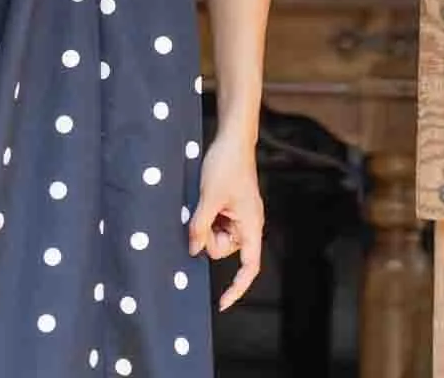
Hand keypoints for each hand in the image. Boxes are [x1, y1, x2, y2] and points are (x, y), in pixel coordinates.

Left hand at [187, 130, 263, 311]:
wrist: (232, 139)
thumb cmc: (227, 165)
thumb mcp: (208, 198)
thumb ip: (200, 227)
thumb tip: (193, 250)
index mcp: (251, 226)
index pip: (249, 267)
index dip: (237, 288)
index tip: (222, 303)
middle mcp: (248, 224)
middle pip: (224, 250)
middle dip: (208, 239)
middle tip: (203, 214)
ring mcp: (239, 216)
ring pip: (216, 237)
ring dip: (206, 225)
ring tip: (205, 201)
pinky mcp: (230, 207)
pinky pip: (215, 223)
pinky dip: (206, 218)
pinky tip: (205, 200)